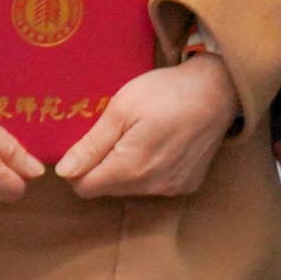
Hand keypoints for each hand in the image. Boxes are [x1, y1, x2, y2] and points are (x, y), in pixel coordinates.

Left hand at [44, 50, 243, 202]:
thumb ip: (91, 145)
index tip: (85, 142)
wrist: (217, 90)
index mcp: (130, 168)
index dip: (77, 166)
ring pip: (129, 189)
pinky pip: (154, 186)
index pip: (84, 187)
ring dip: (125, 168)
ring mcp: (171, 188)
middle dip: (101, 166)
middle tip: (113, 132)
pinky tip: (158, 143)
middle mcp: (151, 186)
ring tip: (137, 135)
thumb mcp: (121, 108)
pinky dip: (148, 170)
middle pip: (106, 189)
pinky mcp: (187, 185)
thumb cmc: (165, 92)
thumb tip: (63, 172)